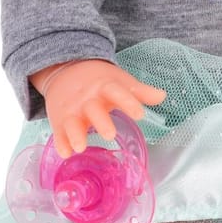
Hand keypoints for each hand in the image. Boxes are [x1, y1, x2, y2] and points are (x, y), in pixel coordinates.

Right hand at [30, 59, 165, 157]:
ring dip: (75, 134)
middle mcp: (87, 98)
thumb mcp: (119, 81)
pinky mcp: (60, 119)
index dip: (128, 102)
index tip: (139, 114)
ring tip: (80, 147)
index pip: (117, 92)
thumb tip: (163, 96)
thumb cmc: (99, 80)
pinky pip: (59, 131)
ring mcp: (72, 109)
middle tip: (110, 134)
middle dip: (101, 121)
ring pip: (72, 121)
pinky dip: (60, 142)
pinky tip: (65, 153)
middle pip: (93, 109)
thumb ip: (140, 92)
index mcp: (104, 86)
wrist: (65, 69)